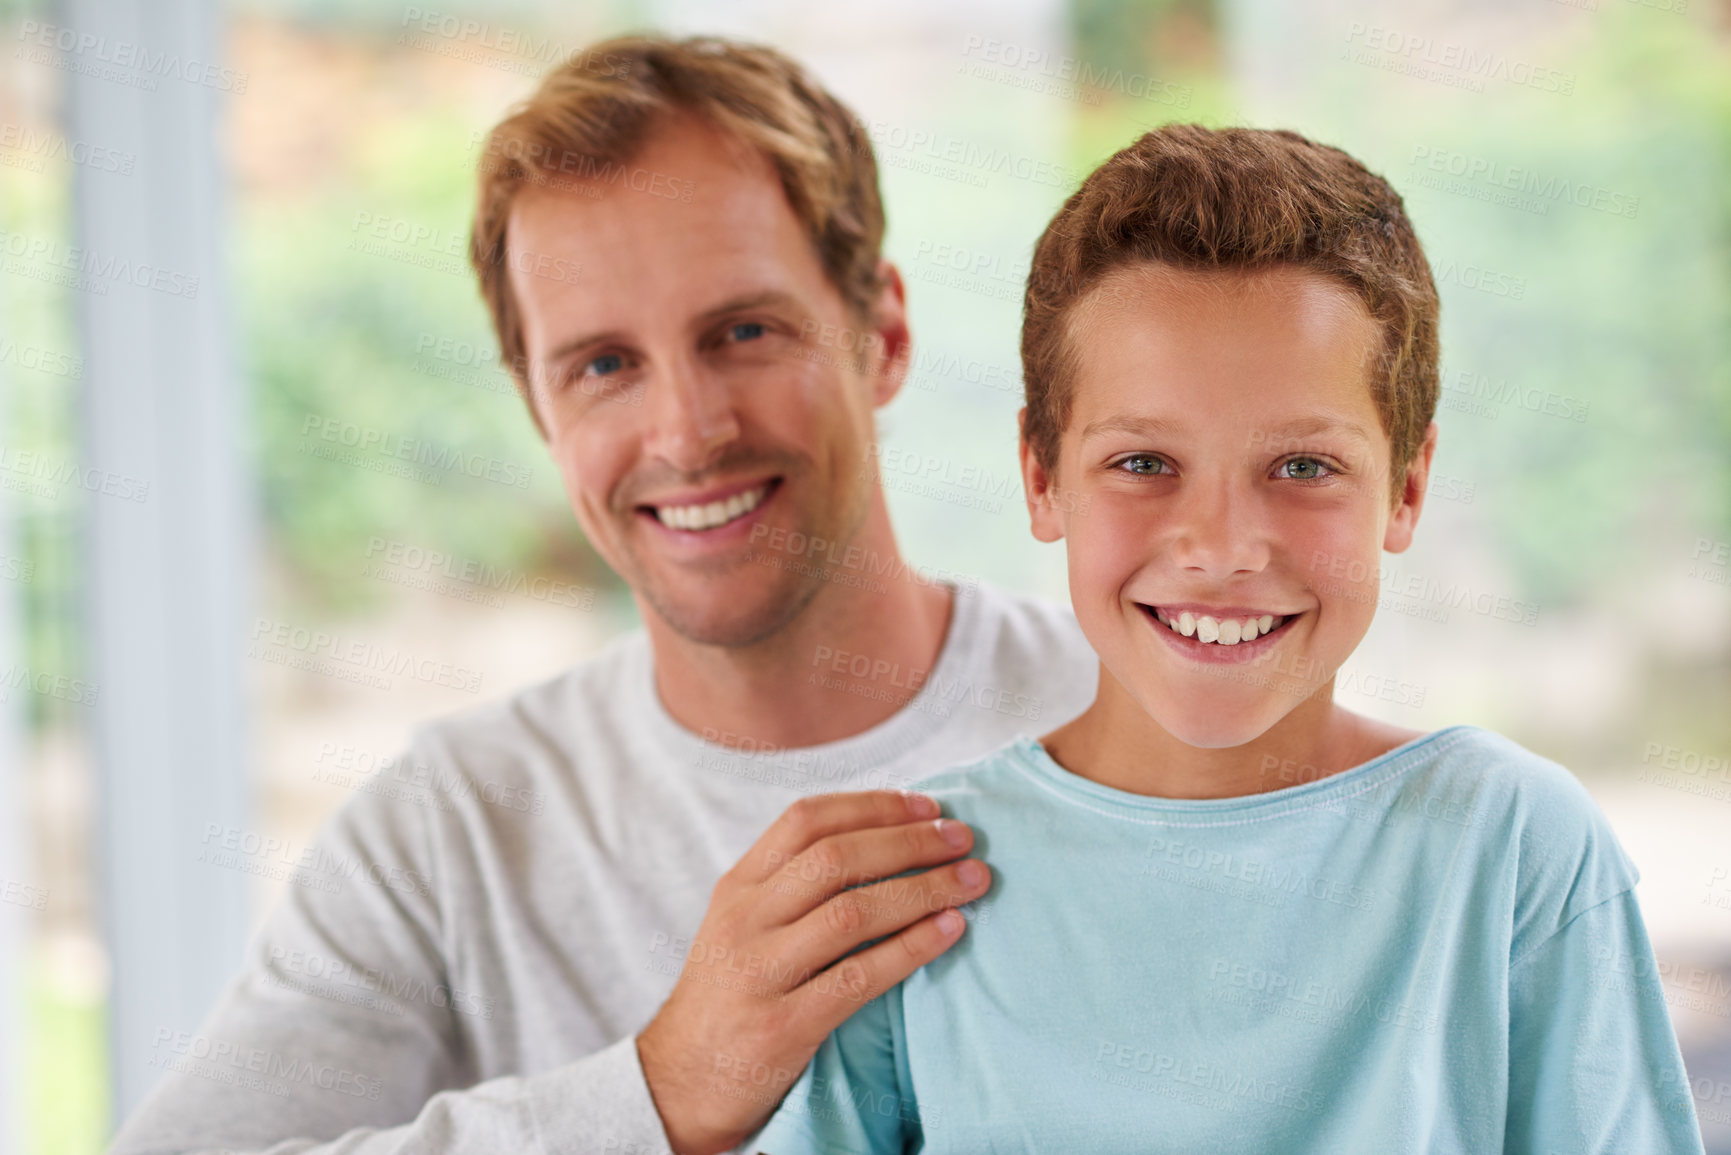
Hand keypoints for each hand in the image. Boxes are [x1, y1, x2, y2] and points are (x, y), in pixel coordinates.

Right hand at [636, 789, 988, 1154]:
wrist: (679, 1084)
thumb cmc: (728, 997)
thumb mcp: (741, 926)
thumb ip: (791, 886)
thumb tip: (884, 840)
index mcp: (737, 887)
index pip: (806, 820)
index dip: (873, 805)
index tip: (928, 806)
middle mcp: (745, 920)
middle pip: (836, 858)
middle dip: (909, 841)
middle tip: (963, 838)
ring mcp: (760, 972)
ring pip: (853, 912)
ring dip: (924, 889)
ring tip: (972, 881)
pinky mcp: (782, 1024)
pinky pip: (859, 976)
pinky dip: (912, 948)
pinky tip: (950, 932)